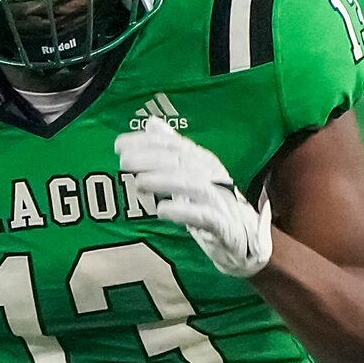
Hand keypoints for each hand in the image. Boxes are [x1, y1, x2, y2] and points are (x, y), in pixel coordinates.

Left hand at [115, 117, 270, 277]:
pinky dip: (183, 211)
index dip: (146, 143)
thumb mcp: (192, 174)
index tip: (119, 145)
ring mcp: (219, 200)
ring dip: (164, 181)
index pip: (173, 146)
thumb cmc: (212, 204)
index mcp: (203, 161)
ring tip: (140, 182)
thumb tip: (152, 123)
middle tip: (124, 161)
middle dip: (151, 159)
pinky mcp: (223, 225)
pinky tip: (162, 210)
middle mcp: (212, 176)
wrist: (244, 238)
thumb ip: (172, 150)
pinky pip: (204, 216)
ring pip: (191, 185)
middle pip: (180, 162)